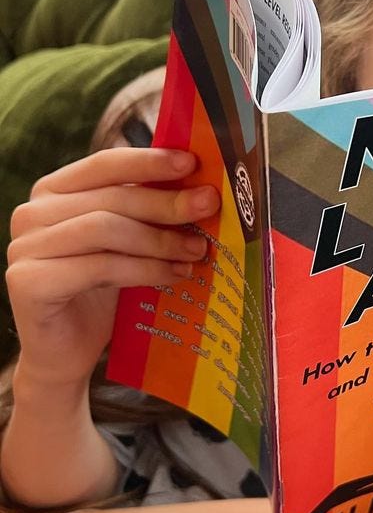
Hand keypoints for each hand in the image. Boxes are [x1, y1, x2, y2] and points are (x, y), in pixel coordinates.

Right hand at [5, 148, 219, 388]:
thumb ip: (149, 212)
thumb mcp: (130, 241)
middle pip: (111, 198)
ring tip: (196, 250)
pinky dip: (145, 269)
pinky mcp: (28, 282)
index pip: (105, 164)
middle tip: (208, 206)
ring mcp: (24, 246)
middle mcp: (33, 212)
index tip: (191, 162)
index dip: (149, 161)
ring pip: (105, 229)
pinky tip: (175, 275)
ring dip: (159, 239)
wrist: (69, 351)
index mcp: (55, 191)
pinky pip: (99, 266)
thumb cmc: (104, 288)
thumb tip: (202, 190)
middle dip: (166, 202)